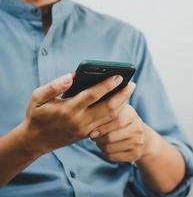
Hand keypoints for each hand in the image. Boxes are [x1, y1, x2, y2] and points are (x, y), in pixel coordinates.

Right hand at [19, 73, 135, 154]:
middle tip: (132, 83)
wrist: (36, 141)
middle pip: (108, 108)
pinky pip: (107, 124)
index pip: (92, 95)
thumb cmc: (37, 115)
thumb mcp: (37, 98)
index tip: (118, 75)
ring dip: (122, 104)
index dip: (106, 85)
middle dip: (122, 95)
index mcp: (67, 110)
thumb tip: (71, 76)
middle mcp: (80, 121)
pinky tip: (121, 102)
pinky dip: (117, 113)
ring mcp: (86, 130)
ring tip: (129, 90)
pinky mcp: (89, 134)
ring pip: (111, 117)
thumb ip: (54, 86)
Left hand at [90, 104, 159, 162]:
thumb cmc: (124, 122)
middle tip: (92, 136)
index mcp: (131, 115)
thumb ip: (107, 106)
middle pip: (111, 136)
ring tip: (99, 141)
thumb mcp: (120, 111)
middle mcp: (137, 128)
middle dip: (98, 138)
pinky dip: (105, 153)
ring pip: (109, 148)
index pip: (115, 120)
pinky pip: (112, 157)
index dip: (101, 126)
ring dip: (100, 146)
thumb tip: (89, 101)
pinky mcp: (134, 155)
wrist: (144, 139)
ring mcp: (137, 143)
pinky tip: (106, 147)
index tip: (91, 129)